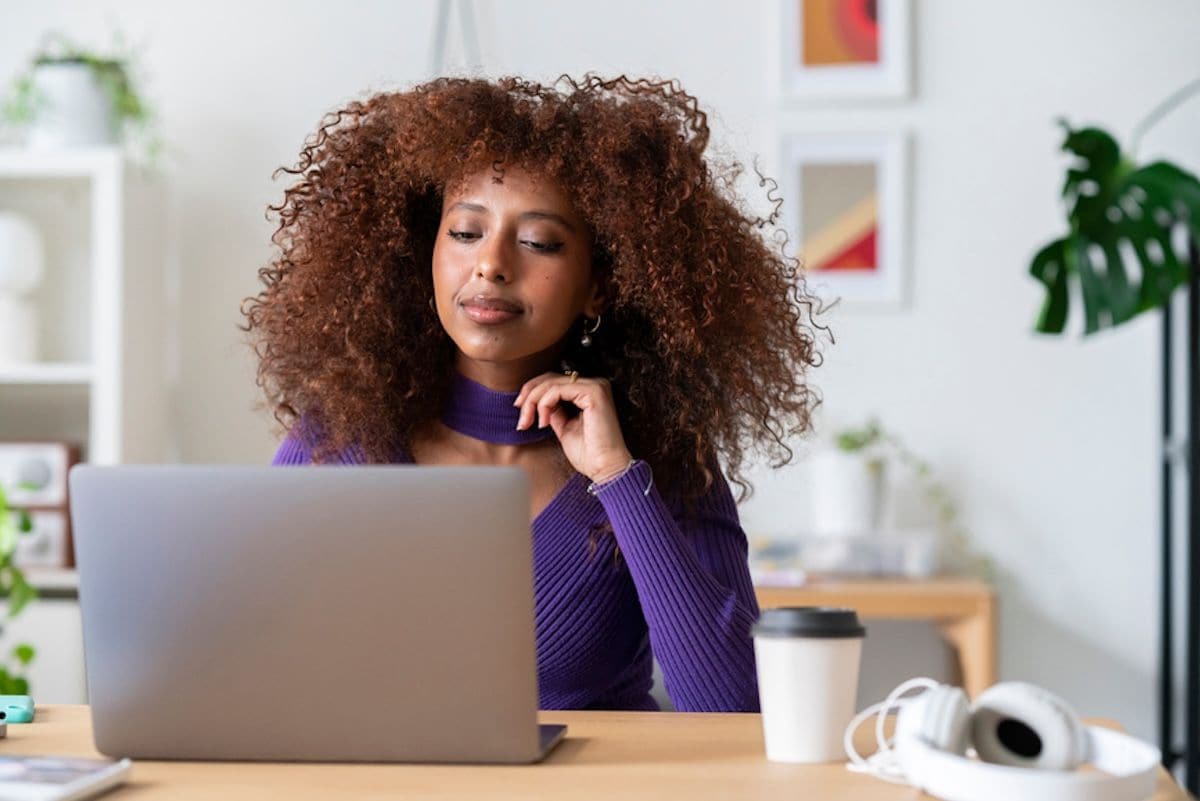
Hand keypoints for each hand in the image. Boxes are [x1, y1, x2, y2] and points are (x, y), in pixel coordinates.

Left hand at [514, 372, 632, 482]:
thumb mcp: (564, 428)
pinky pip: (557, 390)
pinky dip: (544, 404)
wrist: (604, 469)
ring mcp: (595, 387)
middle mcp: (594, 385)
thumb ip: (554, 412)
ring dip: (533, 402)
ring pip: (551, 383)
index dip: (533, 393)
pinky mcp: (594, 393)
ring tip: (529, 423)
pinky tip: (544, 422)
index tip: (521, 412)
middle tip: (521, 418)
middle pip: (550, 378)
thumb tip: (537, 403)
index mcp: (589, 392)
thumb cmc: (589, 454)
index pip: (555, 381)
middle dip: (529, 396)